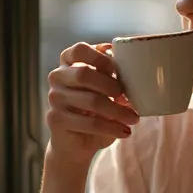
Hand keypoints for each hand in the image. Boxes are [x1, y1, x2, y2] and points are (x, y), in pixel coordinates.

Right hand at [45, 42, 139, 164]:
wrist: (76, 143)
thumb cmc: (94, 111)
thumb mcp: (106, 92)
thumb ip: (114, 79)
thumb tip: (138, 75)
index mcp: (69, 63)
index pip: (80, 49)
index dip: (100, 57)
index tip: (116, 69)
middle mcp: (58, 77)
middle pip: (84, 73)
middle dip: (110, 85)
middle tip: (126, 96)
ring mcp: (54, 98)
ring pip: (91, 100)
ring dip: (118, 111)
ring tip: (134, 118)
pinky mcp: (56, 119)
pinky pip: (90, 122)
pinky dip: (112, 128)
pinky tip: (125, 131)